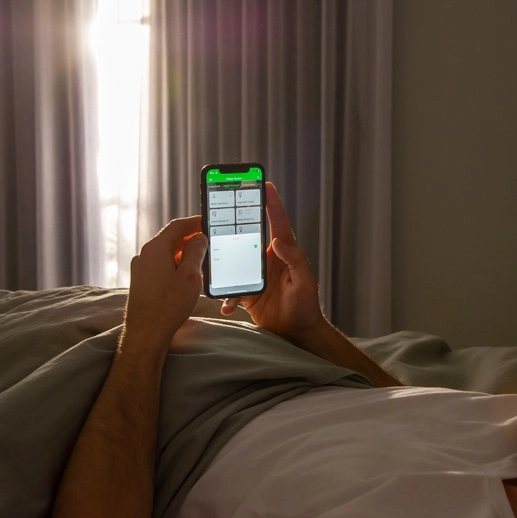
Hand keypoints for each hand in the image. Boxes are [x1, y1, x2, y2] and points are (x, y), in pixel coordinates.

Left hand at [125, 216, 207, 341]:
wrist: (146, 333)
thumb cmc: (168, 306)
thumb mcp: (190, 276)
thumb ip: (196, 252)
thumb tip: (199, 238)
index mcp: (155, 249)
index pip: (177, 226)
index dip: (194, 222)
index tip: (207, 223)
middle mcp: (145, 255)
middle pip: (171, 239)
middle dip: (191, 240)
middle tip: (209, 245)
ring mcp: (141, 268)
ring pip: (167, 253)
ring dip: (185, 255)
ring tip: (202, 263)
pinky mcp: (142, 281)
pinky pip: (161, 265)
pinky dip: (176, 266)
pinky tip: (187, 277)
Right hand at [220, 182, 325, 343]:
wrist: (296, 332)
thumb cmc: (305, 306)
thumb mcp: (304, 282)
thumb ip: (294, 260)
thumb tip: (277, 241)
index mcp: (284, 253)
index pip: (278, 223)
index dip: (273, 203)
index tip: (266, 185)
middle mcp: (268, 260)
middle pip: (250, 236)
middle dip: (237, 223)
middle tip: (224, 209)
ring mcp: (256, 275)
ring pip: (235, 259)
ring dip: (224, 260)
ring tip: (211, 257)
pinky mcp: (247, 291)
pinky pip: (231, 288)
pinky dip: (226, 296)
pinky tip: (226, 305)